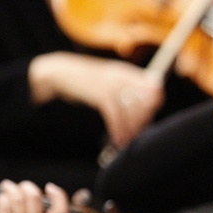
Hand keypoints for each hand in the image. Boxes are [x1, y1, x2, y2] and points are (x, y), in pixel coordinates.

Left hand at [0, 181, 70, 212]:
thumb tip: (36, 201)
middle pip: (36, 200)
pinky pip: (5, 209)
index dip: (59, 196)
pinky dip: (3, 198)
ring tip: (7, 187)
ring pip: (19, 202)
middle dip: (28, 187)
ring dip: (12, 190)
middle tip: (21, 186)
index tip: (49, 188)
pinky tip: (1, 197)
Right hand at [28, 52, 163, 146]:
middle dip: (143, 120)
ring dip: (131, 130)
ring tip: (128, 140)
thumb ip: (125, 87)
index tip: (148, 117)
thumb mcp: (108, 78)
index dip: (154, 104)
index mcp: (126, 72)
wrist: (57, 73)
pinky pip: (116, 117)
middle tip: (137, 132)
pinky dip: (118, 131)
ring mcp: (112, 85)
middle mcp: (122, 77)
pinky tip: (118, 140)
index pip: (154, 87)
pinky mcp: (100, 95)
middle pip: (146, 101)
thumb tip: (143, 108)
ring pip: (132, 111)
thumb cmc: (84, 80)